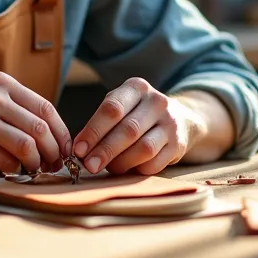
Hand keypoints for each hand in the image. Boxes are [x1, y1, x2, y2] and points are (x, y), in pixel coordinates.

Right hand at [0, 71, 71, 174]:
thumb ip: (17, 107)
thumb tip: (55, 134)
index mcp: (2, 83)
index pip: (45, 107)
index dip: (61, 132)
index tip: (66, 148)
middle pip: (40, 127)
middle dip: (54, 151)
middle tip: (55, 164)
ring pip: (27, 146)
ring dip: (36, 163)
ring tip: (36, 169)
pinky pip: (6, 161)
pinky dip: (14, 169)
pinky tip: (12, 170)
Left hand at [71, 77, 205, 175]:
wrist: (178, 118)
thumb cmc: (136, 114)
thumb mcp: (121, 106)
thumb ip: (100, 123)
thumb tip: (80, 150)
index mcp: (136, 88)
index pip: (112, 109)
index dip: (93, 131)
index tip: (78, 149)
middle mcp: (157, 102)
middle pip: (128, 130)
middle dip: (105, 150)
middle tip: (89, 165)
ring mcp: (171, 123)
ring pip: (143, 148)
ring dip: (121, 162)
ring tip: (109, 167)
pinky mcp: (178, 144)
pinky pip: (155, 163)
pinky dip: (137, 169)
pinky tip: (128, 169)